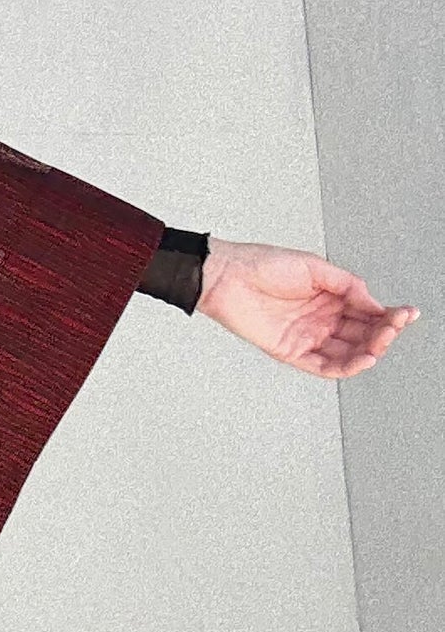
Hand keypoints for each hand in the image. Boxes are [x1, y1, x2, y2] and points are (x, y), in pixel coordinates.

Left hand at [198, 240, 419, 378]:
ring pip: (348, 353)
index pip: (368, 312)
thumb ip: (347, 284)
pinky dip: (346, 366)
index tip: (406, 314)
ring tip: (381, 343)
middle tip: (394, 327)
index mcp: (329, 297)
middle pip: (362, 334)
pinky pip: (325, 366)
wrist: (225, 275)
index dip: (389, 315)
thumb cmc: (260, 264)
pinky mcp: (292, 352)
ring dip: (369, 351)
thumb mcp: (314, 267)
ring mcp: (308, 336)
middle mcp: (321, 318)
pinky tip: (363, 359)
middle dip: (383, 333)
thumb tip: (373, 302)